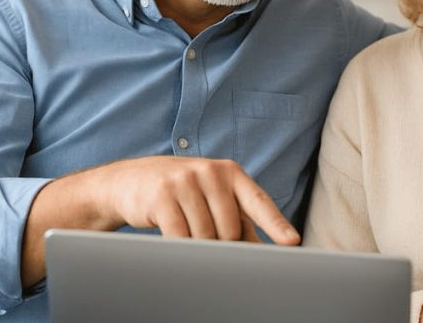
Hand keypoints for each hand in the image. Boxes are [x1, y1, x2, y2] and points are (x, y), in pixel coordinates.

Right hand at [95, 156, 299, 244]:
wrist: (130, 181)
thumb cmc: (182, 193)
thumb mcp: (213, 198)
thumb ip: (238, 219)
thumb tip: (261, 250)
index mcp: (231, 172)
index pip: (259, 202)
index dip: (276, 225)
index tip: (292, 242)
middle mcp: (210, 172)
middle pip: (230, 230)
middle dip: (221, 244)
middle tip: (205, 236)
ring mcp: (185, 181)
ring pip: (206, 236)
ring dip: (198, 245)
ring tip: (185, 230)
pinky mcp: (162, 195)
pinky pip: (180, 236)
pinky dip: (180, 245)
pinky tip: (172, 236)